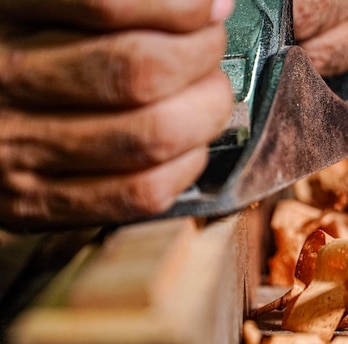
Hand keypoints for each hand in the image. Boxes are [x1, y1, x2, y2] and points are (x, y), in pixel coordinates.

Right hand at [0, 0, 233, 230]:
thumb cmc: (14, 54)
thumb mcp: (39, 5)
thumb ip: (108, 1)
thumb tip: (200, 2)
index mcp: (4, 9)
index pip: (110, 5)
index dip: (181, 6)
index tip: (210, 5)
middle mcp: (4, 76)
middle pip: (140, 70)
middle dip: (202, 57)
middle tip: (210, 48)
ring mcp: (16, 146)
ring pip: (152, 135)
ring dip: (205, 112)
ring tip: (207, 95)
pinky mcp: (36, 202)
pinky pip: (140, 191)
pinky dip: (187, 166)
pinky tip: (190, 145)